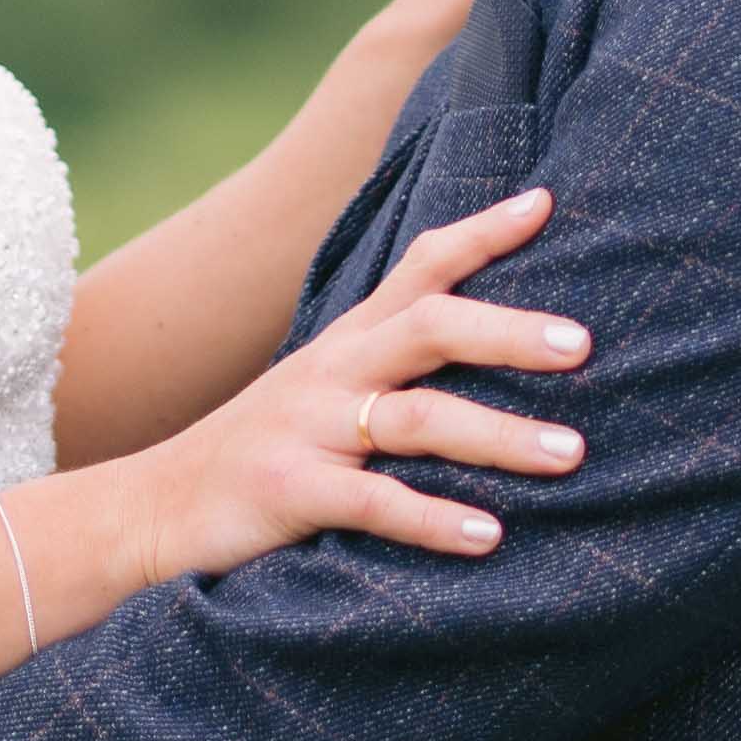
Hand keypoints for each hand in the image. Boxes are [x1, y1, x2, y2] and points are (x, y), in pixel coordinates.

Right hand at [75, 186, 587, 596]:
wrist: (156, 506)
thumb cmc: (268, 449)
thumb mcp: (326, 389)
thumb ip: (397, 366)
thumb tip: (502, 349)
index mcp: (350, 341)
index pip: (422, 267)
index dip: (482, 231)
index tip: (547, 203)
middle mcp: (333, 371)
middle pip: (430, 327)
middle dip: (509, 331)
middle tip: (583, 344)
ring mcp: (308, 429)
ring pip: (417, 420)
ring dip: (499, 437)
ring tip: (570, 455)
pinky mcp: (289, 492)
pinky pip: (374, 503)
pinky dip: (435, 520)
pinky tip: (490, 537)